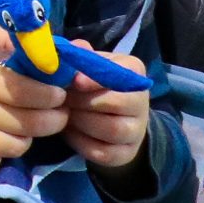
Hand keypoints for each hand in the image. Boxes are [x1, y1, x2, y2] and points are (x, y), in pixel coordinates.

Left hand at [63, 40, 149, 172]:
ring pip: (112, 130)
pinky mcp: (126, 153)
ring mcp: (137, 131)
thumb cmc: (90, 82)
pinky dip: (81, 142)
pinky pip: (104, 152)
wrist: (104, 115)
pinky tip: (69, 132)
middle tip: (62, 99)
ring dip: (81, 122)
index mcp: (133, 72)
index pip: (122, 75)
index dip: (95, 79)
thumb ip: (79, 55)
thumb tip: (75, 48)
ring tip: (65, 114)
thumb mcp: (86, 64)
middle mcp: (142, 102)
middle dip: (83, 102)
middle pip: (116, 104)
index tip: (75, 81)